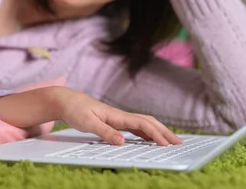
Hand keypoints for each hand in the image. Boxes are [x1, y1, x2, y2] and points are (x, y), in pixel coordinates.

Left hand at [55, 88, 181, 145]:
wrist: (66, 100)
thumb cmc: (76, 110)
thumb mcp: (88, 123)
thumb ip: (105, 132)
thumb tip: (122, 142)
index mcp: (116, 116)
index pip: (142, 125)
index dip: (156, 135)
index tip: (165, 145)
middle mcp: (120, 115)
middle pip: (149, 122)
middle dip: (165, 132)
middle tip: (179, 143)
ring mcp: (119, 118)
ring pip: (144, 123)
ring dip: (159, 132)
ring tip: (171, 141)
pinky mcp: (114, 120)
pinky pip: (136, 126)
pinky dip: (147, 132)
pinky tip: (150, 139)